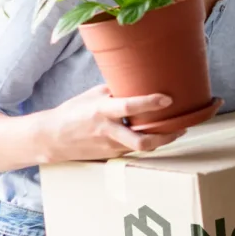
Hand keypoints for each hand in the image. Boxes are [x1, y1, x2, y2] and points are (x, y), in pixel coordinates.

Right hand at [38, 85, 184, 161]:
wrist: (53, 138)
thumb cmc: (74, 112)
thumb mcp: (93, 95)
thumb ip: (116, 91)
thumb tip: (139, 80)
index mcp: (102, 111)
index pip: (129, 107)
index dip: (150, 103)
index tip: (168, 98)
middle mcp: (108, 130)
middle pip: (142, 141)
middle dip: (165, 136)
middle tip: (182, 126)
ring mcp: (110, 146)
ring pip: (142, 147)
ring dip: (162, 140)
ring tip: (177, 130)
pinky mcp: (112, 156)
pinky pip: (134, 149)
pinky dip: (147, 142)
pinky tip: (157, 135)